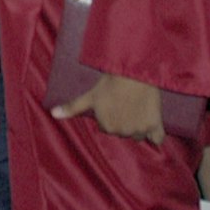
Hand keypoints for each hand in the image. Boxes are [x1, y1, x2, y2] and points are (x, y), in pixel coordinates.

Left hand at [51, 71, 165, 143]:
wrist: (134, 70)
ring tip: (137, 107)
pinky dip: (155, 135)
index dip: (111, 115)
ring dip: (138, 126)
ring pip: (138, 135)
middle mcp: (122, 132)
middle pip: (123, 132)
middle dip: (124, 121)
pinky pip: (157, 138)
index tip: (114, 102)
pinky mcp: (154, 125)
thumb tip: (52, 114)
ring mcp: (139, 130)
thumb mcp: (90, 94)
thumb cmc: (111, 81)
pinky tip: (152, 124)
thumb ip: (72, 107)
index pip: (108, 127)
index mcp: (107, 127)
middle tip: (125, 103)